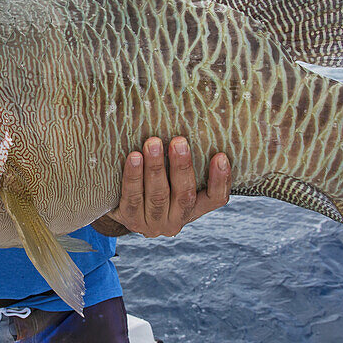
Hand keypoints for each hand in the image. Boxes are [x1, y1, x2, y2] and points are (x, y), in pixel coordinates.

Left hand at [98, 136, 230, 237]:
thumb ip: (183, 162)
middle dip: (181, 167)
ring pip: (158, 195)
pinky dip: (133, 177)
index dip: (220, 180)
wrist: (122, 208)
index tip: (220, 156)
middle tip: (178, 141)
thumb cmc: (155, 184)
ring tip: (152, 143)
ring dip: (156, 168)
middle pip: (184, 195)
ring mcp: (153, 223)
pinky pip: (132, 197)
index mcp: (194, 209)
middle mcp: (177, 220)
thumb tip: (191, 120)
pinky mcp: (130, 219)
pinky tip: (134, 157)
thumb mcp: (173, 179)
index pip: (216, 199)